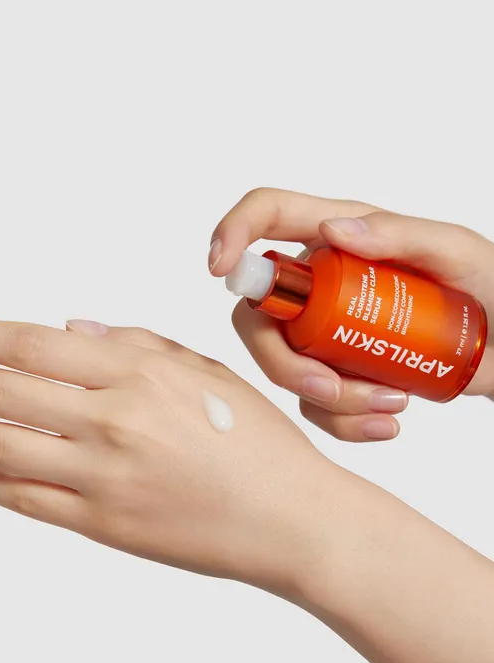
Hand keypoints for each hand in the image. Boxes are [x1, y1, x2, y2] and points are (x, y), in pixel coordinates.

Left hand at [0, 314, 329, 593]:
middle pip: (0, 392)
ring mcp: (104, 477)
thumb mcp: (205, 372)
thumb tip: (68, 329)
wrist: (290, 518)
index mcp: (140, 374)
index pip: (30, 343)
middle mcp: (113, 421)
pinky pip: (25, 501)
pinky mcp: (103, 525)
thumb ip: (135, 344)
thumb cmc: (259, 441)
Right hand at [210, 188, 493, 441]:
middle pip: (259, 316)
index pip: (268, 216)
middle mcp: (321, 284)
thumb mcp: (454, 251)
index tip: (220, 268)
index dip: (233, 233)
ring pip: (285, 368)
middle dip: (283, 361)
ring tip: (392, 403)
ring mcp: (325, 331)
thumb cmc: (489, 288)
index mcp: (340, 238)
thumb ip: (398, 233)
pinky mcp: (339, 372)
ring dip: (330, 399)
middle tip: (328, 386)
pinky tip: (389, 422)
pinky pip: (316, 405)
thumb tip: (330, 231)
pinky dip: (346, 422)